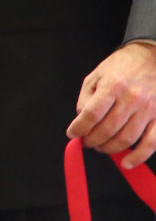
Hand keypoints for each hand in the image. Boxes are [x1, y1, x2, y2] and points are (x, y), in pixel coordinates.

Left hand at [69, 41, 155, 167]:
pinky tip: (126, 163)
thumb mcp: (96, 75)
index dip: (79, 128)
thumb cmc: (121, 67)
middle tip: (87, 142)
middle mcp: (132, 98)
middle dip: (92, 140)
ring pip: (126, 138)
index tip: (72, 134)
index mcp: (113, 85)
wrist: (151, 57)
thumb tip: (81, 120)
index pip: (91, 114)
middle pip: (107, 129)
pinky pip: (151, 142)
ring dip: (110, 148)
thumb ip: (86, 98)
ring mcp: (149, 108)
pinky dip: (138, 156)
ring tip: (101, 147)